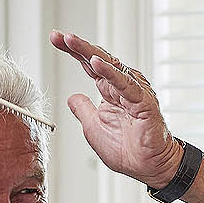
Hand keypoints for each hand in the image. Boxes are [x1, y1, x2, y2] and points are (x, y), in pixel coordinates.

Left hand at [49, 30, 183, 187]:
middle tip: (59, 35)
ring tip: (71, 41)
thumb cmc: (127, 150)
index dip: (73, 51)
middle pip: (97, 59)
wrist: (148, 167)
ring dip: (89, 52)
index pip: (89, 65)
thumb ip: (83, 110)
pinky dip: (110, 72)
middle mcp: (122, 86)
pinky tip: (95, 62)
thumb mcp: (93, 128)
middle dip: (77, 46)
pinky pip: (124, 83)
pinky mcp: (142, 101)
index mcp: (110, 90)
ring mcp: (133, 91)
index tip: (56, 39)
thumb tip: (72, 98)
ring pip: (109, 66)